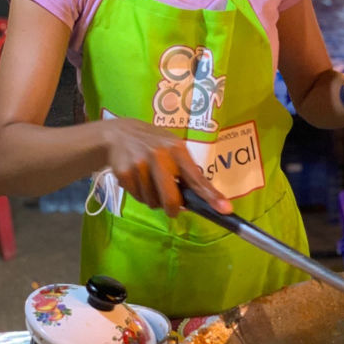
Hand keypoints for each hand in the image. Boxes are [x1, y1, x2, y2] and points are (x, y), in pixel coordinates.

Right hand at [99, 117, 232, 217]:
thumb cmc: (153, 143)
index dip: (211, 196)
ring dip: (154, 199)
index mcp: (177, 149)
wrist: (118, 134)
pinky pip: (138, 198)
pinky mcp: (124, 174)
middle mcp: (159, 156)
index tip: (225, 209)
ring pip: (153, 202)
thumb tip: (199, 199)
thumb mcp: (172, 147)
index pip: (197, 178)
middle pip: (171, 199)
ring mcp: (140, 165)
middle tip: (172, 208)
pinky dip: (140, 195)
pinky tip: (137, 179)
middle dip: (172, 208)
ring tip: (149, 181)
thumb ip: (185, 170)